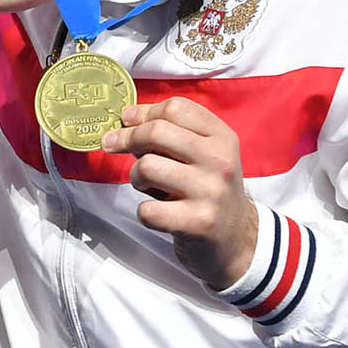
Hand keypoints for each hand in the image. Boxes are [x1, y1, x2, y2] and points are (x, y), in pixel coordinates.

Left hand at [103, 98, 258, 290]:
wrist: (235, 239)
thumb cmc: (207, 190)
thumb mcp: (204, 154)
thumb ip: (173, 133)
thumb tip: (128, 118)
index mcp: (222, 138)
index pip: (176, 108)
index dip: (143, 113)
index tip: (126, 121)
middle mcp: (220, 161)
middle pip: (157, 131)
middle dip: (127, 138)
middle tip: (112, 145)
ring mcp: (210, 192)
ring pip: (147, 167)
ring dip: (136, 177)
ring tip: (148, 186)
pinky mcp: (198, 223)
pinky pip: (148, 209)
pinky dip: (144, 212)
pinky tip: (158, 213)